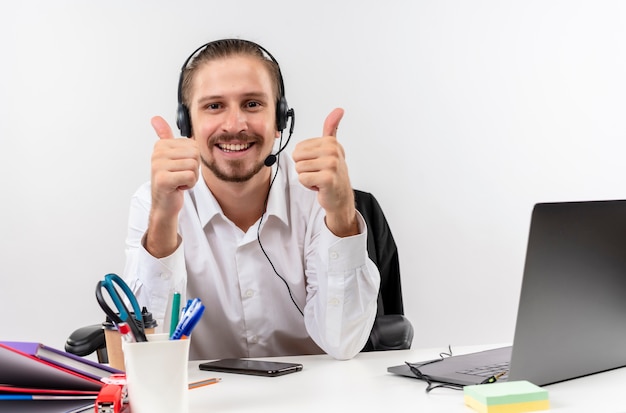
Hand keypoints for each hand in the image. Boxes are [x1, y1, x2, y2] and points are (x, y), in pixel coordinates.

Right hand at [146, 116, 199, 256]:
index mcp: (162, 144)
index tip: (179, 167)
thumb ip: (164, 136)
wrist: (165, 204)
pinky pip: (190, 177)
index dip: (192, 159)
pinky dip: (189, 185)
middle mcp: (158, 153)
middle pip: (195, 154)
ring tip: (178, 181)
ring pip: (193, 166)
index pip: (194, 145)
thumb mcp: (170, 156)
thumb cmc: (171, 180)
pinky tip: (178, 187)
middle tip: (180, 175)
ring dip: (191, 177)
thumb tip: (155, 118)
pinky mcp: (163, 179)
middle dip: (193, 168)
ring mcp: (158, 166)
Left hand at [292, 108, 357, 236]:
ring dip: (307, 177)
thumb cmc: (333, 172)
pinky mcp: (327, 178)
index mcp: (330, 142)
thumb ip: (331, 128)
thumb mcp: (332, 148)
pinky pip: (303, 179)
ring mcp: (331, 164)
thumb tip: (339, 110)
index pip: (299, 148)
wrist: (340, 196)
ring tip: (320, 178)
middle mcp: (333, 151)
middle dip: (305, 168)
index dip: (305, 158)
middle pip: (297, 157)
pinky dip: (309, 185)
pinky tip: (320, 186)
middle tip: (319, 172)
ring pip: (299, 169)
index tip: (320, 163)